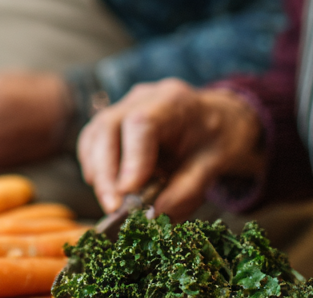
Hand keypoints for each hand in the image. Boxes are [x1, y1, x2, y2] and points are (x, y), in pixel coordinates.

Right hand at [78, 78, 263, 218]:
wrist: (219, 119)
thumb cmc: (218, 138)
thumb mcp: (213, 165)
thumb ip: (185, 190)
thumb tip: (153, 215)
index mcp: (173, 101)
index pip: (140, 124)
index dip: (130, 160)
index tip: (128, 194)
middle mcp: (143, 97)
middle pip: (107, 126)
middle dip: (106, 173)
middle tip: (113, 208)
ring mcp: (124, 105)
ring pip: (94, 134)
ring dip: (97, 173)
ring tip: (112, 204)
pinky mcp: (114, 121)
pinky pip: (93, 142)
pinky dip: (95, 168)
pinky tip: (108, 188)